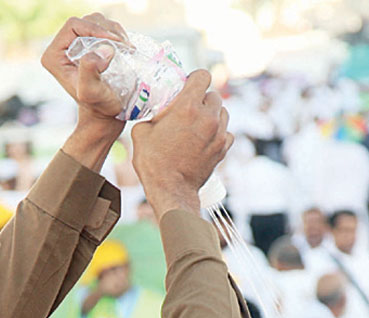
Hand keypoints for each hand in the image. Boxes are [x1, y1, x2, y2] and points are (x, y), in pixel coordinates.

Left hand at [41, 14, 127, 124]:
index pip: (74, 26)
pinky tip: (125, 47)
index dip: (95, 28)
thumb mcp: (91, 92)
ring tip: (127, 47)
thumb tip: (102, 50)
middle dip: (107, 29)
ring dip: (114, 31)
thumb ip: (90, 71)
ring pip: (96, 22)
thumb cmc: (98, 106)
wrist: (106, 114)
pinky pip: (103, 28)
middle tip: (124, 45)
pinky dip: (116, 34)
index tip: (116, 41)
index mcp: (54, 56)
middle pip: (86, 21)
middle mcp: (61, 48)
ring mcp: (75, 46)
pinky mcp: (88, 46)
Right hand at [130, 70, 231, 216]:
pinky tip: (206, 139)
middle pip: (213, 95)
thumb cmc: (154, 164)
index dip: (194, 78)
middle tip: (190, 109)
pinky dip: (219, 133)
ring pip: (223, 112)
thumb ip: (151, 116)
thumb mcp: (141, 133)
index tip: (187, 85)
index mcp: (188, 107)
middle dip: (202, 99)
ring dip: (212, 114)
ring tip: (198, 124)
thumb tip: (153, 112)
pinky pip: (227, 132)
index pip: (202, 76)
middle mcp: (207, 117)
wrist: (171, 191)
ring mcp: (219, 134)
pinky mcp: (223, 149)